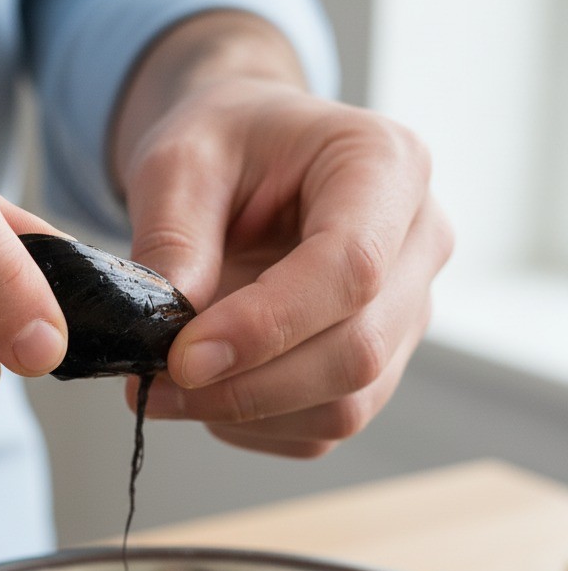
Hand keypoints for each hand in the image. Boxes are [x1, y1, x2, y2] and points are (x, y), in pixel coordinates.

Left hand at [113, 12, 452, 456]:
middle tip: (150, 386)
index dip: (266, 326)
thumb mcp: (178, 161)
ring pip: (346, 404)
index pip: (351, 268)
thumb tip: (166, 330)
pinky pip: (323, 426)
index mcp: (386, 165)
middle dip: (245, 386)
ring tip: (167, 387)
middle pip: (357, 351)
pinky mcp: (378, 363)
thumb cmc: (223, 143)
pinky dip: (255, 426)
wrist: (246, 159)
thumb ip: (172, 237)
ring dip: (245, 413)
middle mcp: (419, 243)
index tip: (182, 357)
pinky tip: (208, 390)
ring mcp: (407, 311)